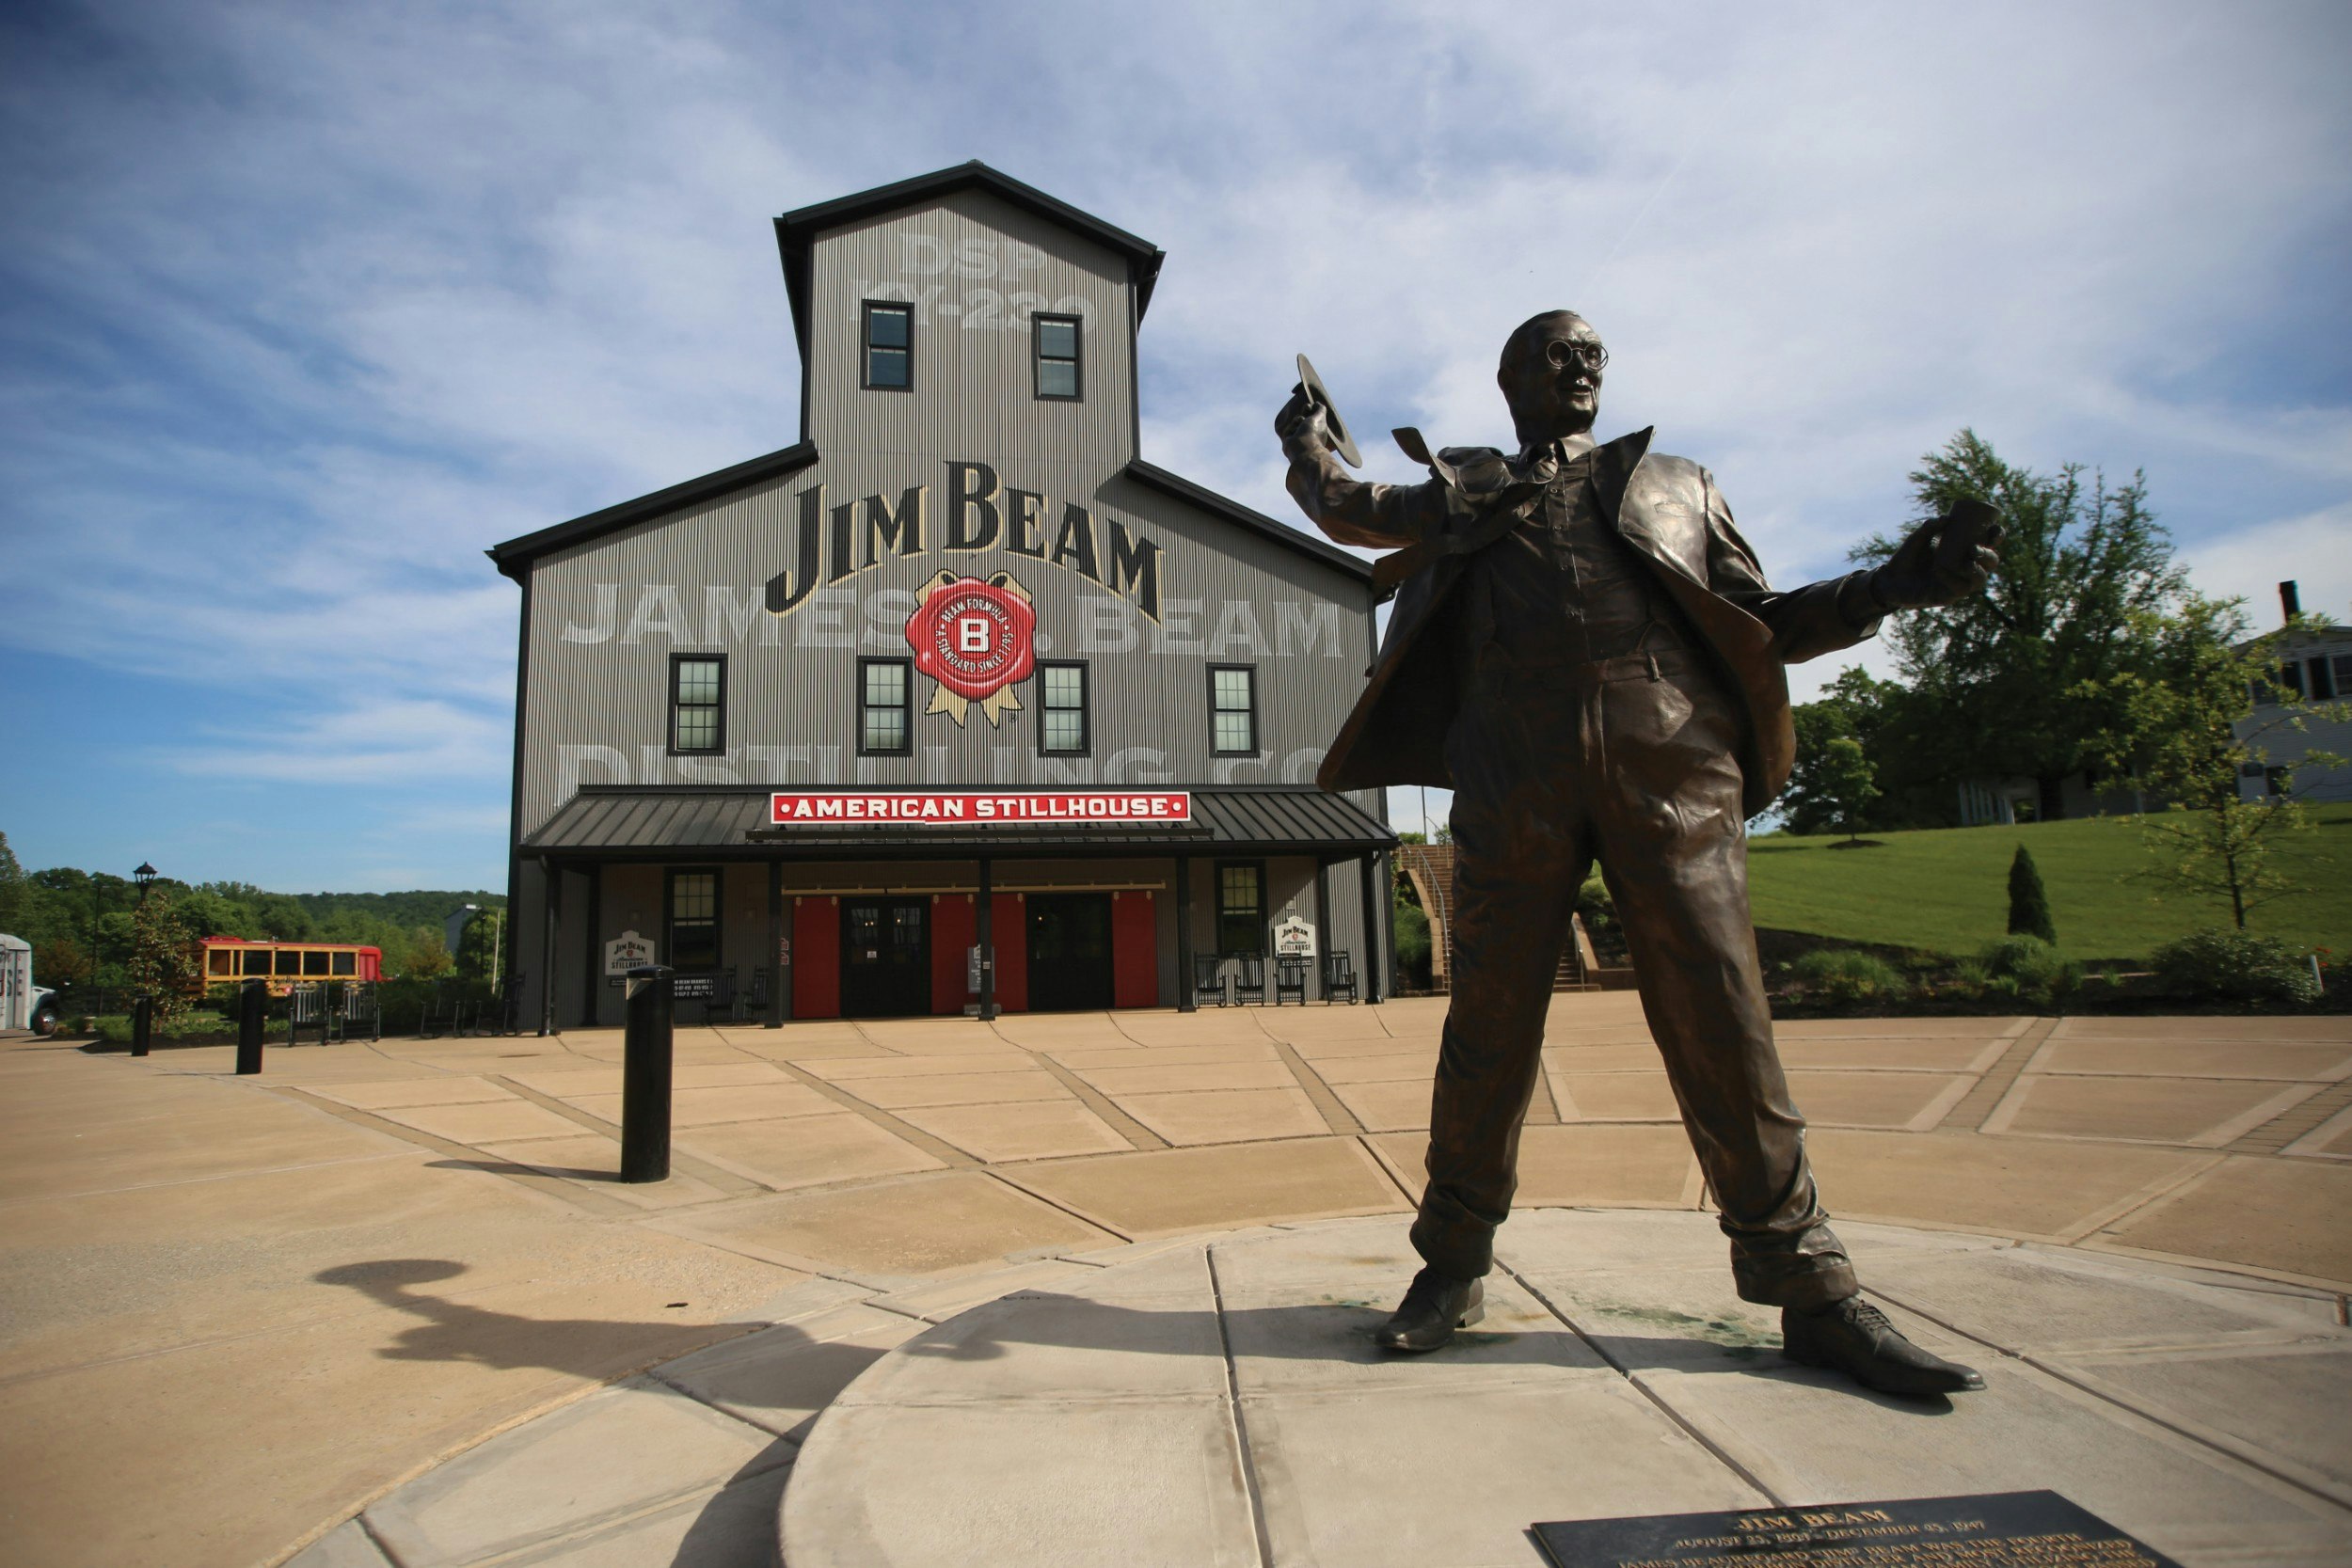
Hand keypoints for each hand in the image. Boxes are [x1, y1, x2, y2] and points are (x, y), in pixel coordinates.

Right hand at [1275, 384, 1335, 462]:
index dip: (1310, 410)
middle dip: (1303, 413)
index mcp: (1318, 431)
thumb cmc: (1313, 433)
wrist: (1302, 448)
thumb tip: (1317, 403)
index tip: (1309, 406)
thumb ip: (1320, 409)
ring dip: (1297, 420)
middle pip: (1303, 419)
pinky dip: (1290, 429)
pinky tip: (1293, 431)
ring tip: (1299, 423)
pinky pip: (1287, 431)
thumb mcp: (1319, 417)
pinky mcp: (1289, 442)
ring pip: (1295, 423)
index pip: (1313, 418)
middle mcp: (1309, 435)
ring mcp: (1298, 439)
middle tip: (1305, 409)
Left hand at [1871, 498, 2002, 610]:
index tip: (1993, 529)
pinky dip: (1952, 579)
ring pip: (1979, 580)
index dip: (1997, 536)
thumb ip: (1929, 527)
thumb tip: (1946, 518)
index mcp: (1964, 552)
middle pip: (1991, 563)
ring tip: (1966, 561)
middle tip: (1974, 549)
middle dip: (1988, 556)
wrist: (1889, 579)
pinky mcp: (1947, 597)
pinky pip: (1958, 591)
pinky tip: (1941, 571)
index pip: (1989, 544)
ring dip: (1976, 570)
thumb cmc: (1907, 558)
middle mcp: (1966, 569)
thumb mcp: (1917, 539)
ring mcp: (1958, 584)